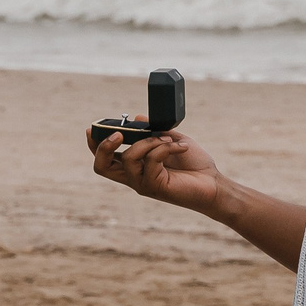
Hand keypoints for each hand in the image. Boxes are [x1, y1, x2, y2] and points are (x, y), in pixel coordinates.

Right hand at [90, 129, 222, 212]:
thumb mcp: (172, 140)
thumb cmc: (194, 165)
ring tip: (169, 140)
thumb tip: (136, 118)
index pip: (105, 159)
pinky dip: (165, 147)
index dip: (94, 145)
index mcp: (135, 166)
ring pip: (128, 158)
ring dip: (148, 142)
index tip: (91, 128)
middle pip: (101, 167)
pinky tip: (180, 147)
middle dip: (103, 147)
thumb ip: (154, 131)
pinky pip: (151, 160)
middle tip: (118, 135)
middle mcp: (135, 177)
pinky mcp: (155, 187)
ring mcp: (143, 183)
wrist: (214, 183)